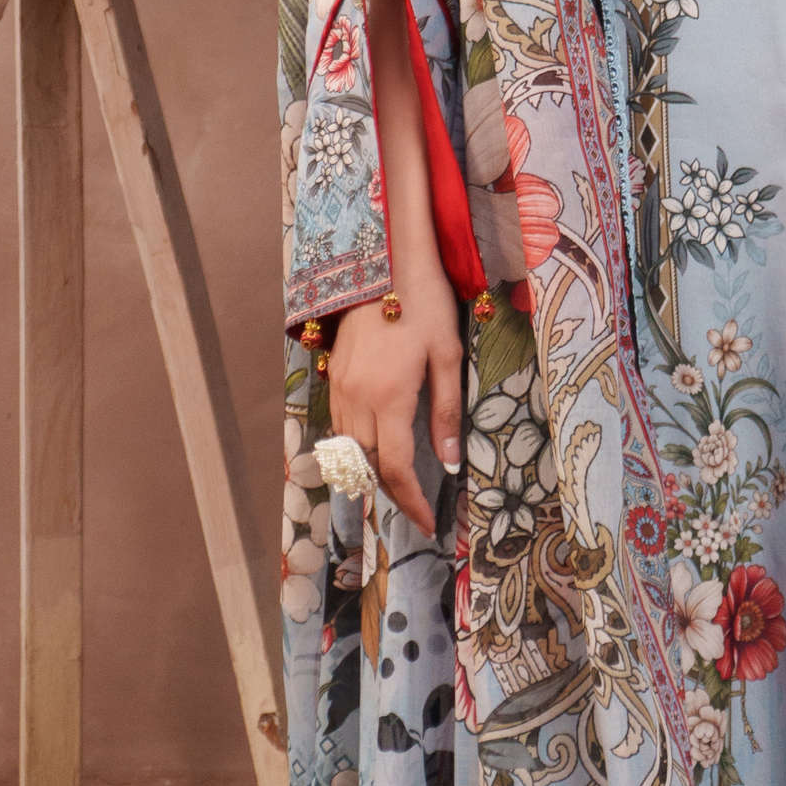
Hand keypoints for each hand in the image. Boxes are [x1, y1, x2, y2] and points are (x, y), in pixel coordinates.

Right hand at [327, 265, 462, 537]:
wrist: (384, 262)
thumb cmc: (424, 303)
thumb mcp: (447, 356)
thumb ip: (447, 412)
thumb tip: (451, 462)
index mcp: (389, 398)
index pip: (396, 468)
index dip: (411, 502)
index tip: (428, 523)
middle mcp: (357, 399)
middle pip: (367, 466)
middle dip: (391, 494)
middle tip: (417, 511)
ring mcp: (340, 388)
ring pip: (348, 449)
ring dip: (371, 473)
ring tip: (399, 487)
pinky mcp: (334, 376)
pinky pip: (339, 426)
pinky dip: (355, 448)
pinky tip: (374, 449)